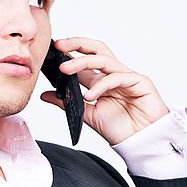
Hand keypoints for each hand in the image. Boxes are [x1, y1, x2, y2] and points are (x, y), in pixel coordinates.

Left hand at [40, 37, 170, 144]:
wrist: (141, 143)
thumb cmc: (121, 129)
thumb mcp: (87, 115)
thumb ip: (67, 103)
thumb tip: (45, 94)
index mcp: (101, 81)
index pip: (85, 60)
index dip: (69, 53)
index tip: (51, 51)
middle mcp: (114, 75)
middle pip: (96, 50)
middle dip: (77, 44)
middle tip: (59, 46)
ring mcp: (127, 76)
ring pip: (104, 60)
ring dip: (82, 62)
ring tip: (65, 70)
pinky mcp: (139, 82)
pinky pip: (117, 78)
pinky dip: (101, 85)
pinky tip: (89, 96)